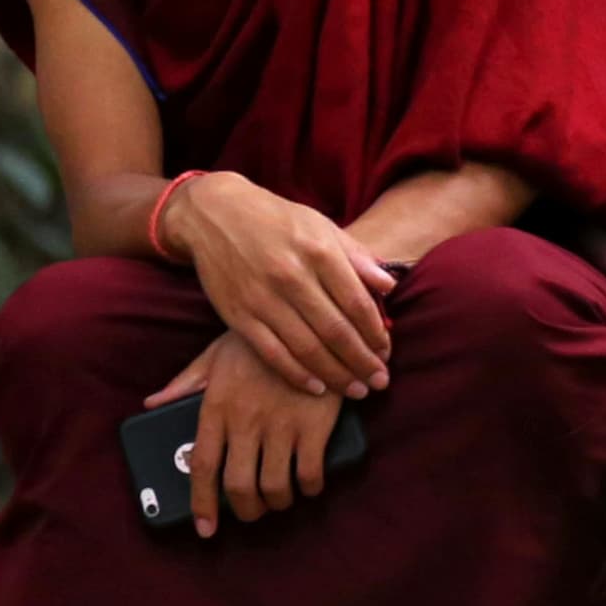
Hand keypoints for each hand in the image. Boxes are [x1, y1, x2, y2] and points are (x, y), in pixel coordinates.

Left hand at [145, 330, 347, 536]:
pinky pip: (309, 473)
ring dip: (277, 503)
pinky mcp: (315, 424)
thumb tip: (152, 404)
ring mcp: (281, 424)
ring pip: (274, 486)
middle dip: (246, 511)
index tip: (205, 528)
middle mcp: (245, 421)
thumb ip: (185, 382)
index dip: (202, 504)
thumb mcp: (216, 354)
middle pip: (239, 486)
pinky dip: (308, 488)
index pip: (202, 467)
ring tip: (281, 500)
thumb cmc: (261, 339)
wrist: (313, 319)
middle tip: (251, 513)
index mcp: (216, 407)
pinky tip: (308, 486)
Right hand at [165, 172, 396, 395]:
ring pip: (306, 348)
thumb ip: (356, 257)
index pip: (357, 302)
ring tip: (356, 390)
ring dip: (335, 374)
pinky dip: (296, 374)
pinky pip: (272, 353)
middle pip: (335, 330)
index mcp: (319, 252)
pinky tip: (317, 388)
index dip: (375, 333)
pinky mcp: (238, 315)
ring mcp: (263, 299)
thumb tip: (389, 285)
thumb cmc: (278, 220)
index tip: (387, 352)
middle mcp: (292, 277)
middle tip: (380, 381)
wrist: (216, 215)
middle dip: (362, 361)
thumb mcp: (322, 226)